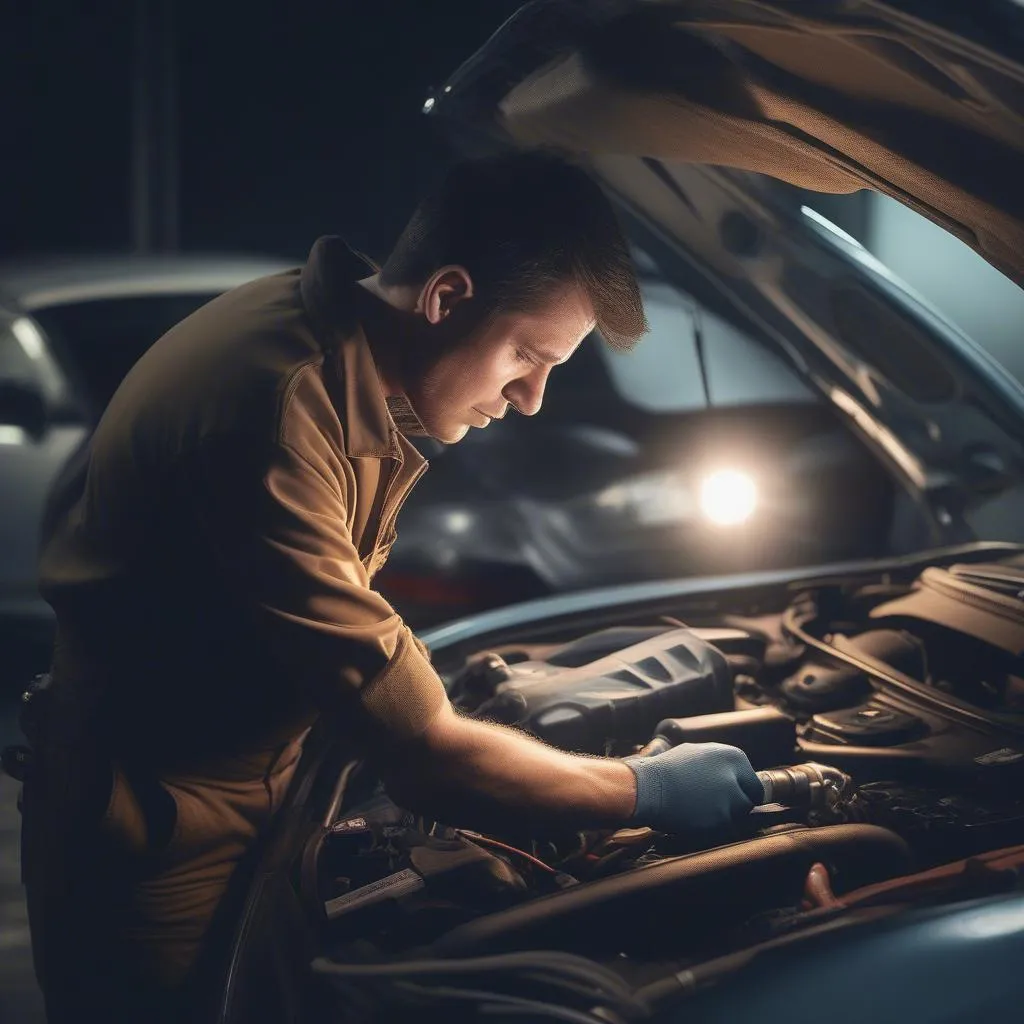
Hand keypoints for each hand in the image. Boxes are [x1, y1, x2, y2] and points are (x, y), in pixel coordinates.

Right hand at [624, 742, 763, 832]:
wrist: (648, 787)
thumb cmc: (667, 769)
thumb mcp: (698, 753)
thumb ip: (720, 763)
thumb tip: (735, 774)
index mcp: (734, 756)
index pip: (753, 783)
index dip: (740, 791)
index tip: (730, 796)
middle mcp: (736, 776)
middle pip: (748, 801)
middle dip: (735, 805)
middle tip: (713, 804)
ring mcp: (729, 799)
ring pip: (737, 817)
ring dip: (723, 816)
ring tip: (700, 808)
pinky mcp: (719, 819)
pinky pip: (722, 828)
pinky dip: (711, 826)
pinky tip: (694, 816)